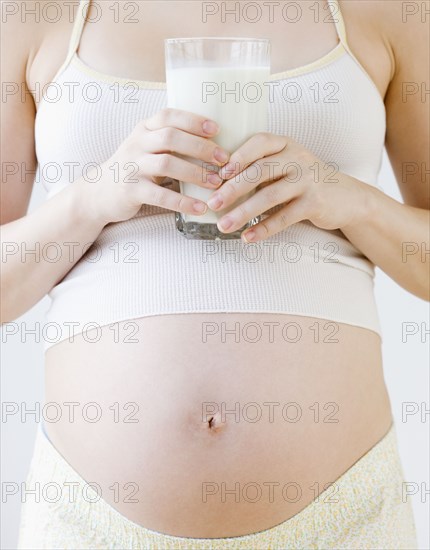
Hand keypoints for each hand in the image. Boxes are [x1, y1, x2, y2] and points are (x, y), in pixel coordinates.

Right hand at [83, 108, 228, 224]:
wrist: (99, 193)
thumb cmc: (134, 169)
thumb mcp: (146, 148)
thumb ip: (169, 141)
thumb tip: (213, 141)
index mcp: (143, 130)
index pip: (168, 116)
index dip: (193, 120)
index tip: (216, 129)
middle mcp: (136, 144)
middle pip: (171, 137)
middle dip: (201, 147)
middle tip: (224, 159)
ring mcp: (132, 167)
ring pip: (167, 164)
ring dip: (196, 173)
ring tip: (216, 183)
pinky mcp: (131, 191)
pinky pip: (160, 195)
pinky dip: (183, 202)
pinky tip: (200, 208)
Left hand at [207, 133, 369, 241]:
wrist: (347, 198)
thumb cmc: (305, 182)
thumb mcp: (286, 167)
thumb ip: (260, 169)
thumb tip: (220, 186)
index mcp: (286, 145)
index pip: (259, 142)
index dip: (238, 156)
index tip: (219, 174)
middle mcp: (298, 158)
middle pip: (260, 171)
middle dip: (233, 189)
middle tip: (212, 203)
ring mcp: (308, 180)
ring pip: (269, 196)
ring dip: (243, 212)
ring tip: (223, 225)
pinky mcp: (315, 203)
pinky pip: (284, 217)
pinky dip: (264, 229)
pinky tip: (247, 237)